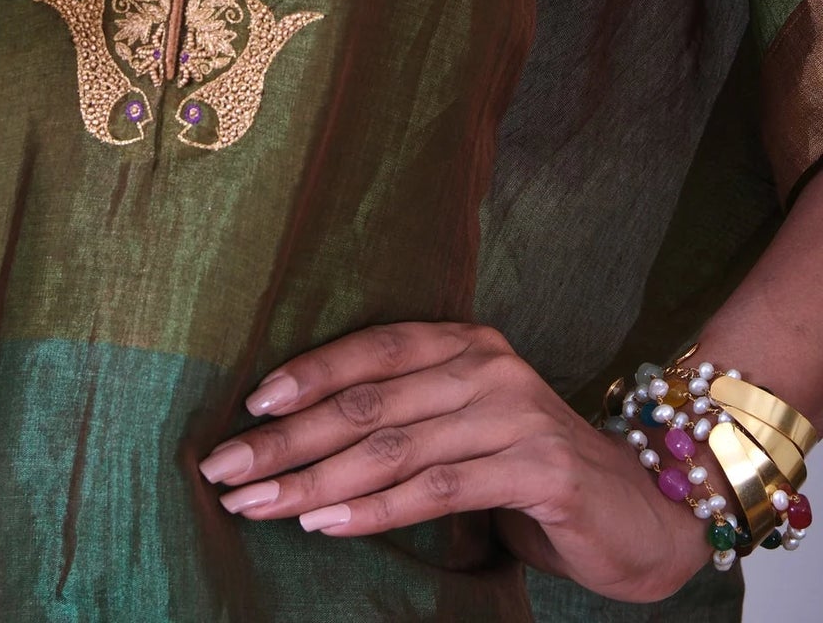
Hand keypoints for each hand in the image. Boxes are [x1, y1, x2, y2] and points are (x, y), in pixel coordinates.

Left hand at [196, 322, 720, 604]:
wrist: (639, 512)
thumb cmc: (529, 468)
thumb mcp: (463, 425)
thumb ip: (403, 414)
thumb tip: (295, 431)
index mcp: (464, 342)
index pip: (369, 350)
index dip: (305, 375)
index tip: (246, 408)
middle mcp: (486, 366)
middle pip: (366, 403)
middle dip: (287, 439)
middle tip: (226, 468)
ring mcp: (513, 413)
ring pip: (390, 449)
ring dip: (314, 481)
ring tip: (259, 505)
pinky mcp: (536, 467)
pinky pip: (435, 489)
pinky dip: (372, 509)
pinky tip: (326, 525)